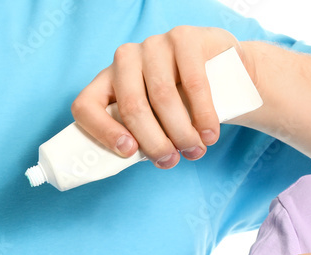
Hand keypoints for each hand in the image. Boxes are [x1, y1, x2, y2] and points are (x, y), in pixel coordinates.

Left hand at [71, 26, 253, 169]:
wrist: (224, 70)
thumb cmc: (182, 103)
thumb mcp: (155, 120)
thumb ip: (142, 136)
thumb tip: (134, 160)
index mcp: (108, 81)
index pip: (86, 105)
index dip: (102, 132)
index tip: (129, 152)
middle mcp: (125, 59)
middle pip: (132, 107)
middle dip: (154, 142)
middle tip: (171, 161)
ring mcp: (153, 45)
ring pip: (162, 97)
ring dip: (181, 132)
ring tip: (195, 151)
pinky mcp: (183, 38)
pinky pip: (192, 83)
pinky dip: (203, 115)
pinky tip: (209, 134)